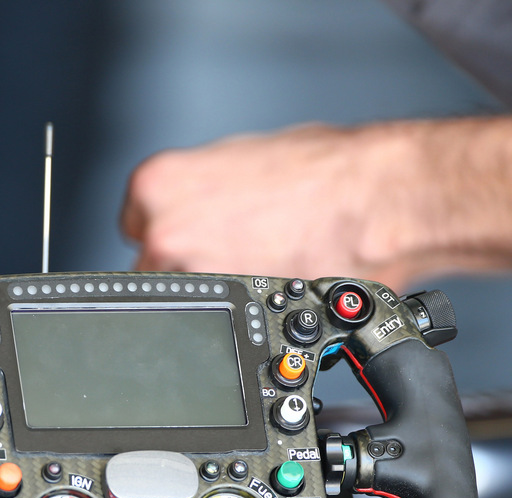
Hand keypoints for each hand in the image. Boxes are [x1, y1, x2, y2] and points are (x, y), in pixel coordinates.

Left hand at [120, 123, 511, 292]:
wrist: (374, 201)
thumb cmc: (323, 172)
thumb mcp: (239, 160)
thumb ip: (200, 192)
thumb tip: (195, 214)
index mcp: (156, 185)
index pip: (136, 226)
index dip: (170, 233)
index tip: (192, 238)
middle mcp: (163, 233)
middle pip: (153, 268)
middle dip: (188, 266)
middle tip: (233, 252)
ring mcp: (192, 278)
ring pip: (185, 301)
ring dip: (214, 292)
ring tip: (260, 265)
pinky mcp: (228, 314)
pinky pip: (219, 323)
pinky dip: (240, 311)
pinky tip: (272, 281)